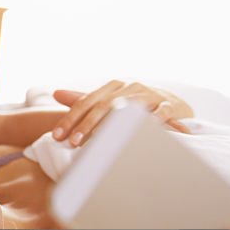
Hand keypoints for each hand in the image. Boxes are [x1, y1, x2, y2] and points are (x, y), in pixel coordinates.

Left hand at [52, 80, 193, 145]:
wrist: (172, 103)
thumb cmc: (135, 105)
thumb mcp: (109, 100)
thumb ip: (84, 98)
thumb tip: (56, 93)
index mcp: (114, 87)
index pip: (87, 101)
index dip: (71, 118)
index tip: (57, 135)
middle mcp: (131, 88)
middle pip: (105, 105)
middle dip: (87, 124)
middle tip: (73, 142)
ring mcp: (151, 95)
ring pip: (129, 108)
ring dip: (114, 124)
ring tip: (99, 139)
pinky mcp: (170, 105)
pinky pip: (162, 111)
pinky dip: (155, 119)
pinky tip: (144, 130)